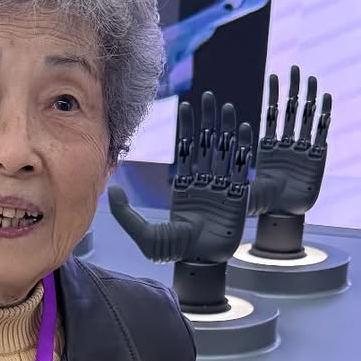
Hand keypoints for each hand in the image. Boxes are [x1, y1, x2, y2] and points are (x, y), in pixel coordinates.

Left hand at [108, 92, 252, 265]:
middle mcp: (204, 182)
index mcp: (183, 186)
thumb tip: (115, 190)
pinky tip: (245, 129)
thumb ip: (126, 214)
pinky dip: (243, 147)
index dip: (186, 128)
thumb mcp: (144, 234)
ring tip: (227, 106)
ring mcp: (222, 187)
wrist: (200, 263)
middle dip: (208, 120)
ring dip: (227, 128)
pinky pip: (241, 167)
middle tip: (208, 96)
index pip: (186, 150)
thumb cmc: (173, 251)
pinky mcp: (237, 195)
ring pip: (224, 150)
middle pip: (207, 143)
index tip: (185, 105)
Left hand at [248, 66, 329, 216]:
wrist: (284, 216)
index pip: (270, 116)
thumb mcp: (247, 191)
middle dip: (292, 89)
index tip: (272, 75)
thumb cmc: (262, 204)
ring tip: (311, 78)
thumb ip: (240, 185)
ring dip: (309, 97)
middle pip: (289, 111)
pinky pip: (322, 133)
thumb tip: (222, 182)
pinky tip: (327, 98)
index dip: (272, 96)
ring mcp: (302, 150)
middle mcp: (285, 145)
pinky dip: (325, 115)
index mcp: (267, 148)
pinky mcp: (318, 158)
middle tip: (293, 67)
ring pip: (307, 118)